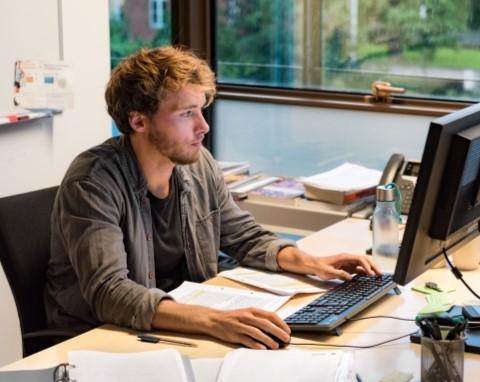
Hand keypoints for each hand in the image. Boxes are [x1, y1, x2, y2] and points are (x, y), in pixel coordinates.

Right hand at [152, 300, 289, 349]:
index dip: (281, 323)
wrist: (214, 319)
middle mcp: (247, 317)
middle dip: (278, 332)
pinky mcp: (235, 334)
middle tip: (286, 338)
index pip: (270, 315)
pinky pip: (247, 340)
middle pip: (266, 324)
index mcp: (252, 310)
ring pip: (258, 332)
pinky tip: (262, 348)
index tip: (287, 330)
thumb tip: (275, 326)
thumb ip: (259, 318)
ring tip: (275, 346)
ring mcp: (241, 325)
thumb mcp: (247, 314)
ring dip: (268, 340)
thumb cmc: (232, 317)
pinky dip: (256, 345)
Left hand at [311, 253, 381, 280]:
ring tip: (378, 276)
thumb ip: (339, 274)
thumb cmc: (319, 266)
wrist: (314, 265)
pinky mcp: (348, 268)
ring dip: (371, 269)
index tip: (370, 274)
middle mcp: (348, 259)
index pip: (359, 259)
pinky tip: (369, 277)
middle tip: (380, 274)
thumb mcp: (328, 272)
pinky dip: (365, 272)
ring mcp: (349, 263)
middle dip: (373, 266)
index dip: (366, 266)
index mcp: (344, 257)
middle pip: (364, 260)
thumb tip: (350, 277)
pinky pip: (359, 269)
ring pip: (363, 264)